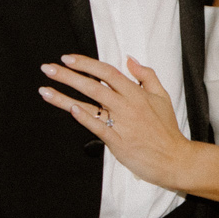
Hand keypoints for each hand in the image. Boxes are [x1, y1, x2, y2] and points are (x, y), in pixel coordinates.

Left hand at [39, 55, 193, 190]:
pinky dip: (84, 118)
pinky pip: (97, 127)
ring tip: (45, 90)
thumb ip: (146, 75)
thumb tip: (130, 60)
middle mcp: (126, 105)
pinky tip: (70, 110)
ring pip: (89, 105)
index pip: (107, 72)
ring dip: (64, 97)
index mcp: (136, 93)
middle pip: (92, 85)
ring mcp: (121, 123)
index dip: (86, 63)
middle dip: (67, 75)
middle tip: (49, 68)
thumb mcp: (162, 96)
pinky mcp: (116, 141)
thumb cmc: (166, 129)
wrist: (173, 159)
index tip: (68, 58)